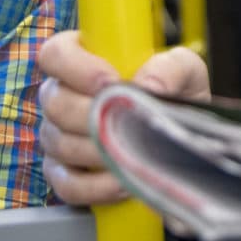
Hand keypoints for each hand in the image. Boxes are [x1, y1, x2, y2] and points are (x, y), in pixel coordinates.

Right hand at [36, 31, 209, 205]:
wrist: (185, 137)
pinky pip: (66, 185)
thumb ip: (171, 66)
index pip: (55, 53)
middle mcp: (62, 95)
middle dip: (93, 115)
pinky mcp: (63, 174)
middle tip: (127, 123)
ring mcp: (57, 136)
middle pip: (54, 102)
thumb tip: (148, 84)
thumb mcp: (185, 71)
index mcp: (83, 59)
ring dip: (99, 152)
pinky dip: (95, 187)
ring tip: (133, 154)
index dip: (76, 67)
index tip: (110, 82)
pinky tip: (122, 183)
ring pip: (60, 144)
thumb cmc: (176, 95)